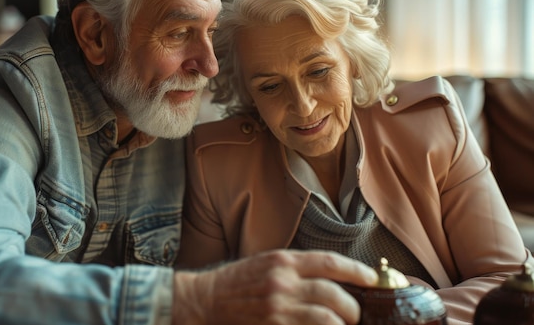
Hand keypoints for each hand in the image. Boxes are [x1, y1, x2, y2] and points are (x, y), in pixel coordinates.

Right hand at [173, 249, 377, 324]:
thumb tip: (331, 277)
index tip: (371, 278)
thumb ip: (296, 267)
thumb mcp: (267, 262)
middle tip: (355, 313)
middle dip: (352, 307)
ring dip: (341, 323)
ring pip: (326, 318)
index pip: (329, 262)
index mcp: (284, 260)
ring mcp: (278, 307)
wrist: (207, 299)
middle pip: (333, 294)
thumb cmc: (238, 281)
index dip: (356, 271)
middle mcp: (283, 282)